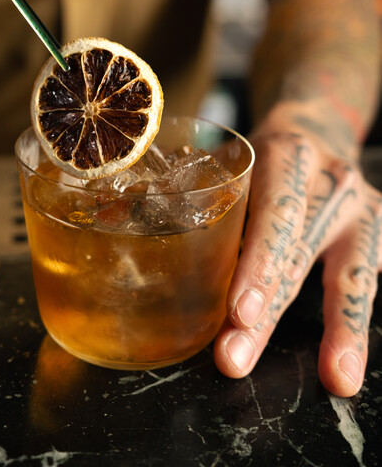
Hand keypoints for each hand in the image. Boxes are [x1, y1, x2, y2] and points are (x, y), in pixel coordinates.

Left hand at [213, 112, 381, 396]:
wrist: (319, 128)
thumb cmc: (263, 155)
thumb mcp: (235, 157)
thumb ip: (206, 195)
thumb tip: (147, 239)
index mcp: (287, 156)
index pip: (276, 212)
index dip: (260, 263)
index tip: (239, 311)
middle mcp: (332, 181)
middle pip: (301, 252)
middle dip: (270, 314)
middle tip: (235, 358)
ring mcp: (364, 208)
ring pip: (350, 273)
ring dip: (340, 330)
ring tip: (338, 378)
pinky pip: (368, 278)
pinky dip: (353, 320)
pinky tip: (347, 359)